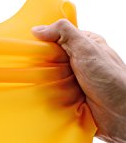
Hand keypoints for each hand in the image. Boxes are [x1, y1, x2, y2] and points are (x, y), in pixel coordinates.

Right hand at [31, 19, 125, 142]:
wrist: (121, 113)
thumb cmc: (110, 79)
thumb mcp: (86, 48)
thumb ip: (64, 33)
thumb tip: (37, 29)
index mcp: (85, 46)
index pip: (57, 38)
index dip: (42, 41)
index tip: (27, 46)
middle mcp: (79, 63)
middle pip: (49, 59)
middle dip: (39, 64)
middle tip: (28, 66)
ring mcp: (74, 82)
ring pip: (48, 78)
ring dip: (41, 82)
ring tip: (31, 83)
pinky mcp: (70, 100)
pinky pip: (51, 96)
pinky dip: (44, 97)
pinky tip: (38, 96)